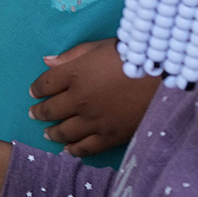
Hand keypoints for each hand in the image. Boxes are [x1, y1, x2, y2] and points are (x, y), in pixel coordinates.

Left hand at [28, 38, 159, 156]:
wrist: (164, 77)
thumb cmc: (131, 55)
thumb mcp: (98, 46)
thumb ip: (71, 55)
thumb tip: (47, 61)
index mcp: (74, 74)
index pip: (46, 84)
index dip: (37, 89)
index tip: (33, 92)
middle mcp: (79, 99)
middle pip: (51, 109)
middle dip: (40, 112)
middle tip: (34, 114)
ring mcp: (94, 120)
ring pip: (65, 131)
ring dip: (52, 132)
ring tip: (47, 133)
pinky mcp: (111, 136)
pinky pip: (87, 148)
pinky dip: (74, 150)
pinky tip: (68, 150)